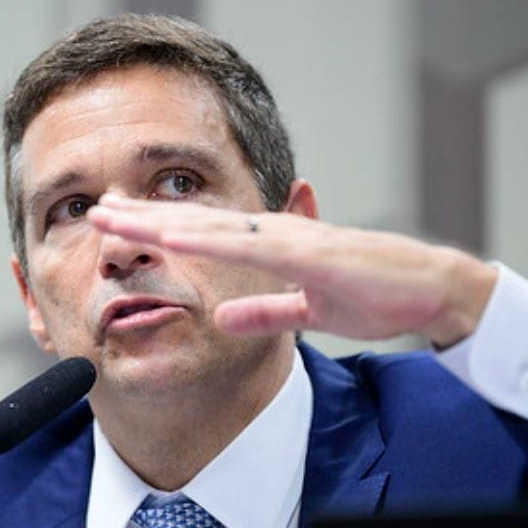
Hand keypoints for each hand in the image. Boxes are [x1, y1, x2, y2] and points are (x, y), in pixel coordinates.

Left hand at [87, 194, 496, 346]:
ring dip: (157, 220)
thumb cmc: (376, 295)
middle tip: (94, 209)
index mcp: (270, 245)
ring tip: (114, 215)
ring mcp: (287, 238)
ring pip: (210, 226)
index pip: (201, 233)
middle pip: (193, 220)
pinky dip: (207, 239)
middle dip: (141, 216)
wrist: (433, 290)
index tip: (116, 225)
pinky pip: (247, 246)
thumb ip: (265, 311)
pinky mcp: (307, 253)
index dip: (156, 227)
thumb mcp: (306, 312)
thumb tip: (222, 317)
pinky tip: (171, 234)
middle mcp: (271, 233)